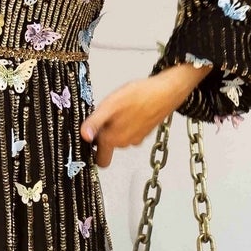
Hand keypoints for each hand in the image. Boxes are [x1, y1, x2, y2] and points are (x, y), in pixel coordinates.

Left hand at [80, 64, 209, 167]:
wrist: (167, 91)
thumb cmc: (140, 95)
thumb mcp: (110, 105)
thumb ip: (95, 122)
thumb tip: (84, 136)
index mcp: (114, 139)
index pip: (99, 159)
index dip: (92, 149)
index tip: (91, 135)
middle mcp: (125, 143)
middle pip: (108, 145)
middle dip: (104, 133)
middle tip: (106, 115)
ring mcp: (136, 139)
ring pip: (119, 137)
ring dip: (116, 125)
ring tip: (120, 108)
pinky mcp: (144, 132)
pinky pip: (130, 131)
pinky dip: (128, 122)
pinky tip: (131, 108)